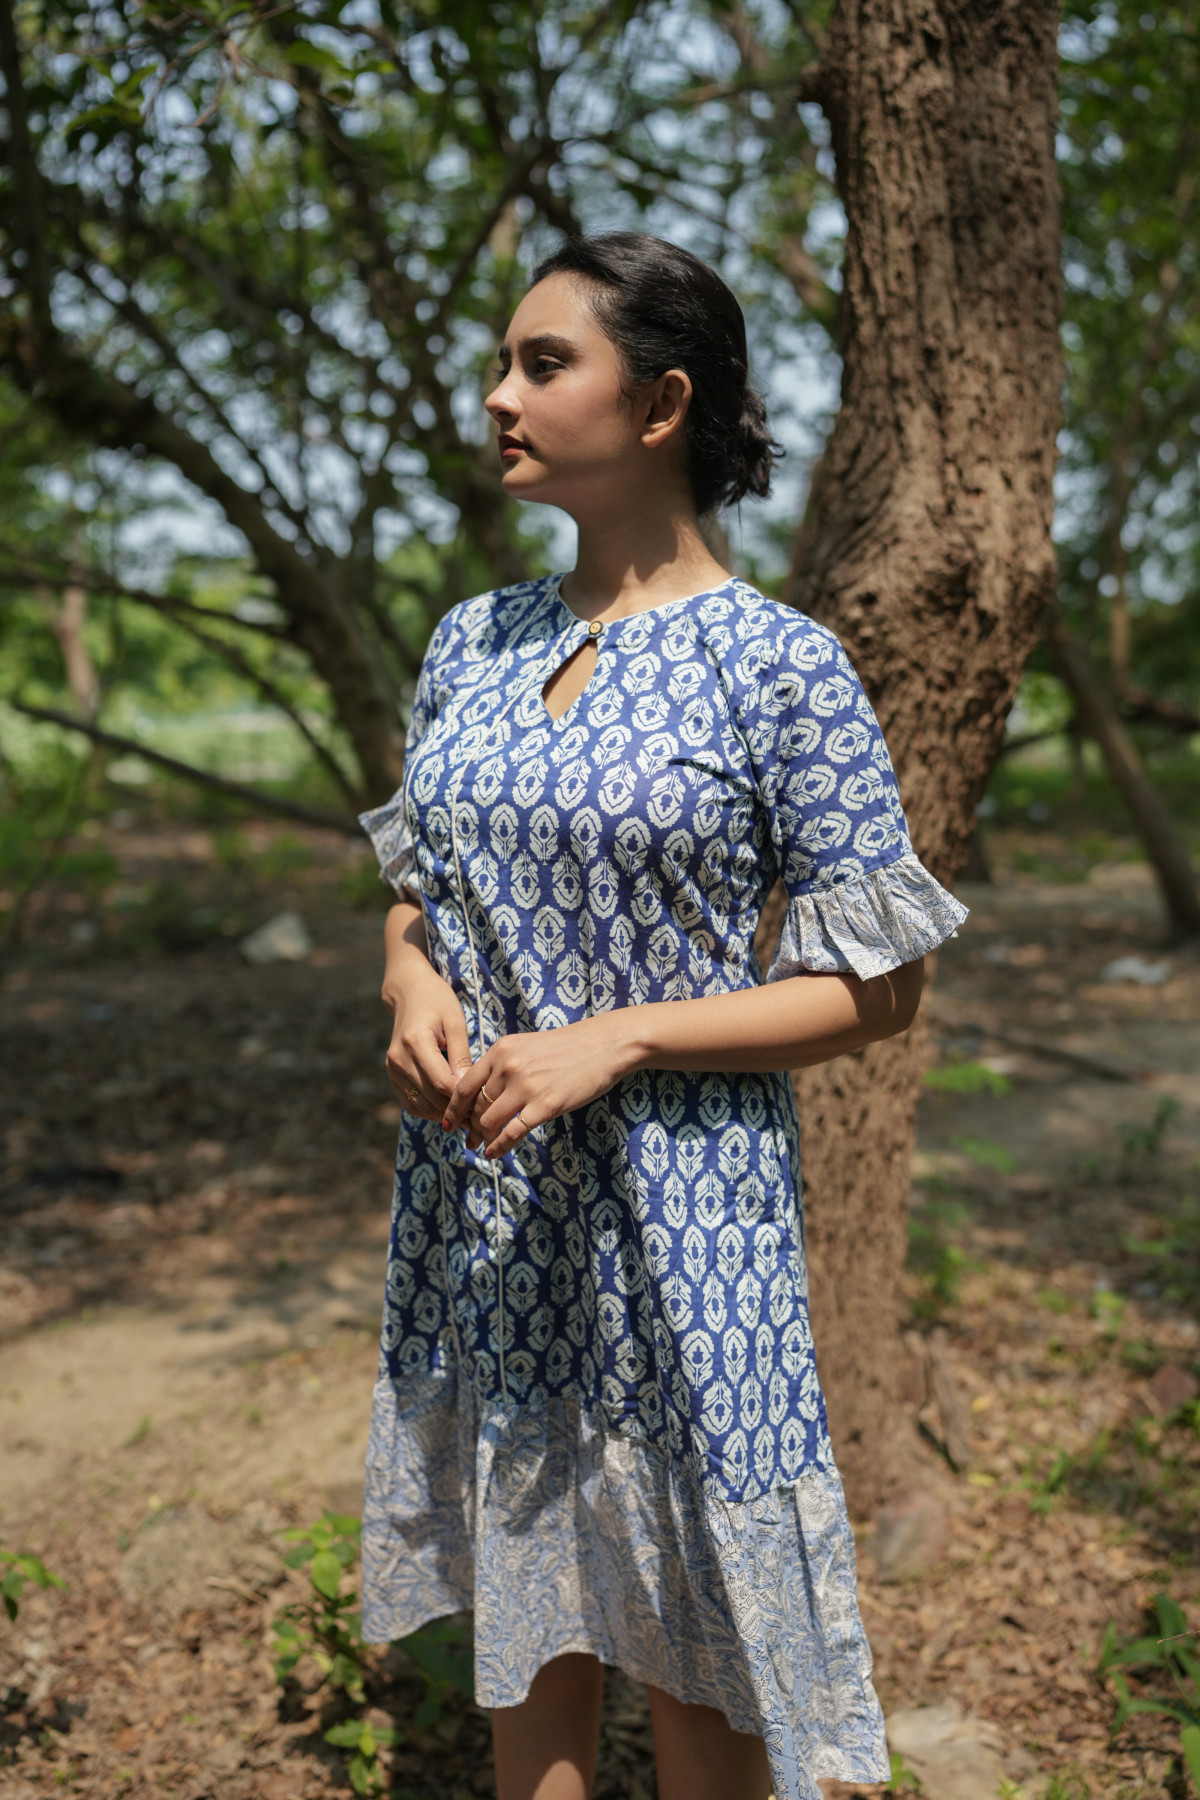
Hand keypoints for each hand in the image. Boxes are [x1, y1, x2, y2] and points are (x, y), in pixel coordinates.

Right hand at [384, 948, 476, 1123]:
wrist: (408, 992)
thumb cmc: (437, 1001)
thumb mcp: (456, 1022)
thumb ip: (461, 1055)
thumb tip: (469, 1088)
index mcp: (415, 1041)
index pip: (441, 1082)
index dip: (463, 1098)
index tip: (484, 1104)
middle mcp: (399, 1058)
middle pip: (431, 1097)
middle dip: (457, 1110)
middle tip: (482, 1117)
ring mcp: (392, 1068)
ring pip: (420, 1105)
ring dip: (444, 1115)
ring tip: (469, 1118)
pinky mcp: (392, 1074)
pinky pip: (410, 1103)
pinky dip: (430, 1111)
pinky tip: (449, 1111)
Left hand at [442, 1014, 634, 1157]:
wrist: (604, 1044)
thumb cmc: (567, 1046)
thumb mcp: (527, 1045)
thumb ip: (503, 1064)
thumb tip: (482, 1091)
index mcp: (501, 1050)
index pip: (464, 1084)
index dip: (453, 1107)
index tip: (448, 1122)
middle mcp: (508, 1067)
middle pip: (475, 1106)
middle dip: (469, 1126)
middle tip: (469, 1139)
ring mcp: (526, 1087)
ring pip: (489, 1121)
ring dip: (483, 1138)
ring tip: (482, 1146)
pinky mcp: (545, 1105)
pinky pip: (512, 1132)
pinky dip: (499, 1147)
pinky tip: (494, 1153)